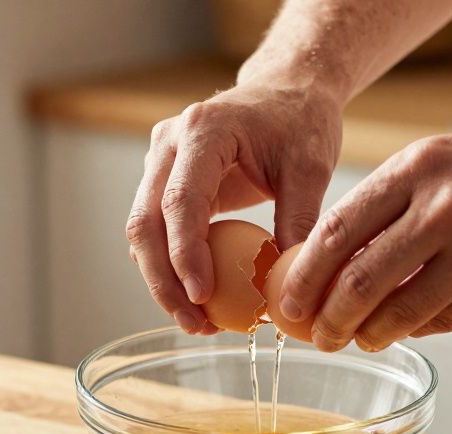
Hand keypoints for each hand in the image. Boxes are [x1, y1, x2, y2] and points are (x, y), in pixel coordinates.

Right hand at [126, 83, 342, 333]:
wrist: (285, 92)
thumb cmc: (300, 123)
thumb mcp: (310, 168)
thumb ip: (299, 220)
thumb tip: (288, 285)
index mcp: (203, 131)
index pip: (180, 201)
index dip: (185, 254)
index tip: (202, 297)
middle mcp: (168, 144)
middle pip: (145, 222)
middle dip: (164, 281)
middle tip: (195, 323)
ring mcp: (159, 162)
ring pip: (141, 232)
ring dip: (162, 281)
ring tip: (197, 322)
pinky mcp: (162, 180)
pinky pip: (154, 231)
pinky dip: (169, 268)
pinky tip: (197, 300)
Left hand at [276, 113, 451, 350]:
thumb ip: (398, 207)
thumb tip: (337, 266)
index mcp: (420, 167)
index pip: (336, 230)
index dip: (303, 276)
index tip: (286, 304)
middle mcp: (446, 206)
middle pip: (359, 280)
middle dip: (328, 319)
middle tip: (319, 337)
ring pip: (402, 312)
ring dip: (374, 334)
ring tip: (363, 338)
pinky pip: (449, 321)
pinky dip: (425, 329)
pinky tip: (417, 327)